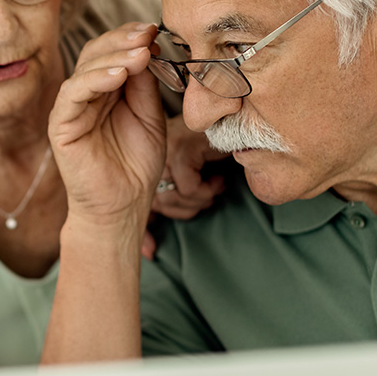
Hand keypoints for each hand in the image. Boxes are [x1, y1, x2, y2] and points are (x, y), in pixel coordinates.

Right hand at [49, 22, 166, 239]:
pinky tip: (118, 75)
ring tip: (140, 54)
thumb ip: (145, 84)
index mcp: (107, 89)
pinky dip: (95, 80)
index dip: (131, 37)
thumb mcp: (150, 115)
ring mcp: (71, 108)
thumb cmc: (136, 164)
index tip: (155, 28)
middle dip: (122, 40)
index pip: (113, 52)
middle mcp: (86, 94)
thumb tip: (149, 47)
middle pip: (96, 53)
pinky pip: (73, 94)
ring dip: (113, 57)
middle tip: (147, 33)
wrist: (123, 206)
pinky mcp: (61, 124)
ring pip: (85, 69)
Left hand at [144, 117, 229, 257]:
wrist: (239, 122)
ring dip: (202, 199)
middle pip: (160, 204)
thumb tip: (148, 253)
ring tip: (215, 185)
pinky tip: (218, 177)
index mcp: (146, 163)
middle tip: (210, 196)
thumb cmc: (217, 153)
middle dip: (189, 208)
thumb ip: (170, 208)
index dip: (144, 232)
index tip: (149, 252)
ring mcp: (163, 150)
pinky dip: (209, 189)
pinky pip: (190, 188)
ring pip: (174, 197)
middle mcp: (149, 154)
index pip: (138, 202)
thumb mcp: (191, 183)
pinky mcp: (181, 148)